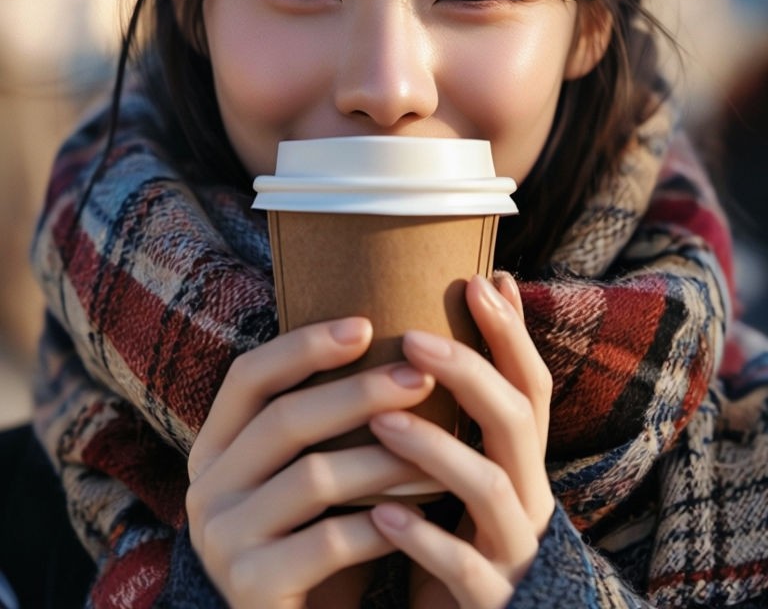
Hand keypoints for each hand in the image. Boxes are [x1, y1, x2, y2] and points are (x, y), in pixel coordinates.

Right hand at [186, 318, 435, 608]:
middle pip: (284, 420)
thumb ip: (326, 419)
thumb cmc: (318, 537)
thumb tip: (389, 338)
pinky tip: (423, 511)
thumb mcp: (308, 471)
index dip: (304, 346)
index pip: (249, 377)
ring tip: (441, 443)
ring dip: (384, 457)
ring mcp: (222, 541)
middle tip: (419, 376)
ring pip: (312, 477)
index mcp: (214, 449)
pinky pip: (328, 542)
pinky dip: (382, 522)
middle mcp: (206, 490)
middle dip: (358, 392)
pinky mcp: (250, 587)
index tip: (365, 325)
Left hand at [368, 273, 553, 608]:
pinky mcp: (490, 600)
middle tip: (411, 337)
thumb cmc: (461, 537)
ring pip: (489, 487)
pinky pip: (463, 566)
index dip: (512, 333)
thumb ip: (466, 414)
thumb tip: (437, 329)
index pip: (531, 385)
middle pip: (518, 420)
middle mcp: (528, 496)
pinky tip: (380, 515)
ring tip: (380, 417)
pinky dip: (423, 537)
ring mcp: (513, 549)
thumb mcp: (471, 469)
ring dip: (435, 447)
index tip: (480, 280)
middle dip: (470, 371)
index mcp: (522, 462)